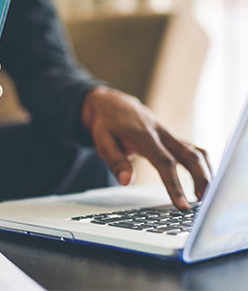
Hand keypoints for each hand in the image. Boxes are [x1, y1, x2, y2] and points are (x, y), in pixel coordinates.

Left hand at [82, 86, 211, 208]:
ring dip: (206, 173)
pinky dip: (202, 165)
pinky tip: (205, 181)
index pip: (164, 162)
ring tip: (206, 197)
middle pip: (190, 155)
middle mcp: (161, 134)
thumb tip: (126, 182)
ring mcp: (169, 135)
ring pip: (196, 152)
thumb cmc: (107, 124)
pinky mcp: (172, 138)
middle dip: (201, 178)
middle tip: (205, 202)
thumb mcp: (102, 141)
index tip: (182, 205)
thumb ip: (115, 161)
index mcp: (144, 136)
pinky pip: (193, 150)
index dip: (174, 184)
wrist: (112, 104)